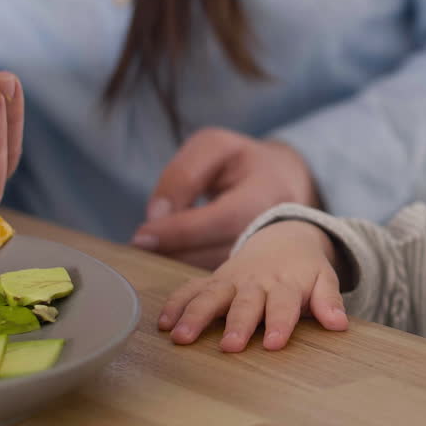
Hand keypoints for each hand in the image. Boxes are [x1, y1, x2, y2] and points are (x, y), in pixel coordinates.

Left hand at [132, 127, 319, 268]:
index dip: (181, 231)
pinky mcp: (260, 270)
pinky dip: (195, 276)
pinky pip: (224, 279)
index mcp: (267, 192)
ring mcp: (271, 255)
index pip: (222, 219)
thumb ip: (183, 174)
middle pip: (220, 251)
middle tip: (139, 246)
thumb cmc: (244, 161)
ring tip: (151, 252)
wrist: (286, 180)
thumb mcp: (214, 147)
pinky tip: (172, 260)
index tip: (142, 236)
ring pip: (222, 272)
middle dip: (176, 251)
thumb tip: (158, 217)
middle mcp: (276, 229)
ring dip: (182, 265)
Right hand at [157, 220, 348, 350]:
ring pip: (211, 296)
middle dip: (237, 324)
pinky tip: (163, 324)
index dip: (280, 324)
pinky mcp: (212, 281)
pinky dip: (176, 303)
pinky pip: (190, 289)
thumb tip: (339, 324)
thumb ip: (329, 301)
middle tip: (230, 346)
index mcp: (286, 283)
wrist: (283, 236)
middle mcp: (256, 282)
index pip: (285, 305)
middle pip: (246, 304)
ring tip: (181, 338)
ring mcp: (231, 280)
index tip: (274, 344)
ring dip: (196, 315)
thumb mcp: (323, 279)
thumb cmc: (305, 269)